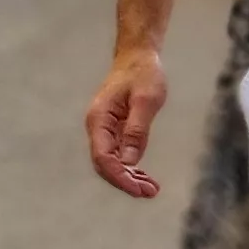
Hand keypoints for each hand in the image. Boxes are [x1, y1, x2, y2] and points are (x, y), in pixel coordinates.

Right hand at [84, 51, 169, 197]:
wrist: (137, 56)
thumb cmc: (143, 74)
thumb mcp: (146, 100)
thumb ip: (137, 130)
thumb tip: (130, 161)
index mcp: (99, 119)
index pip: (104, 158)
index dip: (120, 176)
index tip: (140, 189)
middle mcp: (97, 127)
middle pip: (104, 164)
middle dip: (125, 181)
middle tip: (150, 192)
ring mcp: (104, 129)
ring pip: (111, 162)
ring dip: (128, 177)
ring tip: (151, 189)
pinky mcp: (113, 129)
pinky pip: (117, 154)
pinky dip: (130, 168)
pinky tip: (144, 177)